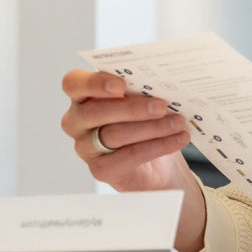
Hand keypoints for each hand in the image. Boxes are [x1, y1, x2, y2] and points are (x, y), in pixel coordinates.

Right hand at [60, 69, 205, 251]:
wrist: (158, 162)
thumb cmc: (145, 119)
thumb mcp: (142, 97)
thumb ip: (141, 87)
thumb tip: (159, 82)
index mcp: (82, 95)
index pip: (73, 83)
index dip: (94, 83)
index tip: (122, 84)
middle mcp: (76, 121)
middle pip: (95, 111)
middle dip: (132, 108)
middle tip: (162, 106)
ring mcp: (85, 147)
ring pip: (115, 134)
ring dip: (152, 127)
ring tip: (178, 122)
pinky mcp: (100, 170)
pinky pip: (128, 156)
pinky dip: (157, 146)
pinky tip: (177, 139)